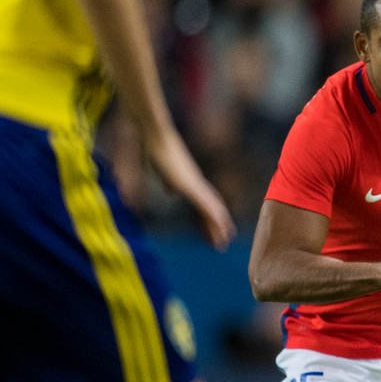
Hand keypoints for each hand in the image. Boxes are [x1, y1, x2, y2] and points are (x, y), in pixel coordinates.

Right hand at [147, 133, 234, 249]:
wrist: (156, 137)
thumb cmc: (156, 151)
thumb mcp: (163, 172)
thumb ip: (169, 182)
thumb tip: (172, 191)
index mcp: (190, 183)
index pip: (202, 205)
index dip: (208, 220)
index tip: (211, 235)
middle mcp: (197, 183)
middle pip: (212, 208)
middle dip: (217, 227)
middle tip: (223, 244)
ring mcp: (195, 183)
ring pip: (212, 208)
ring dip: (219, 226)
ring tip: (224, 241)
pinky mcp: (189, 184)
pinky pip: (204, 202)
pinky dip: (213, 216)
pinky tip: (220, 226)